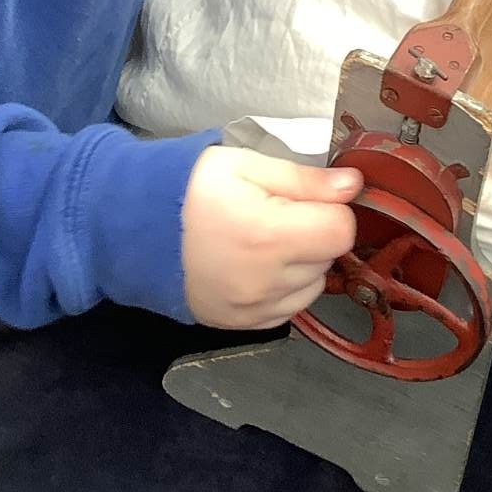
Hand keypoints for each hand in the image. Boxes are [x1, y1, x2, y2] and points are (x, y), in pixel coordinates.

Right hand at [182, 146, 359, 327]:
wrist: (139, 233)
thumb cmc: (192, 190)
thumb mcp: (245, 165)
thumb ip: (304, 178)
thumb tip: (352, 186)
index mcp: (268, 234)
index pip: (341, 230)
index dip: (331, 209)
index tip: (306, 200)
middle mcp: (266, 281)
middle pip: (328, 257)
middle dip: (313, 233)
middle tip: (277, 216)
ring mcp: (255, 309)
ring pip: (314, 286)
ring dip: (302, 264)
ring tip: (265, 243)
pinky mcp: (245, 325)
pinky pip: (290, 308)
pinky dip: (284, 288)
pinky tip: (257, 267)